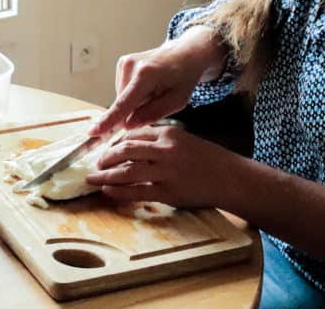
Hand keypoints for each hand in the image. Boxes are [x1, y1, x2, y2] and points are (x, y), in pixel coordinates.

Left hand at [85, 124, 241, 208]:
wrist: (230, 178)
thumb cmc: (209, 159)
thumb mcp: (186, 140)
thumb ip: (162, 141)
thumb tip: (135, 147)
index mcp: (169, 134)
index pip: (135, 134)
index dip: (116, 141)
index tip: (107, 148)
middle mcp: (165, 150)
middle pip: (126, 149)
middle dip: (107, 157)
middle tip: (97, 163)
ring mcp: (165, 171)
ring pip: (127, 170)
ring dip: (106, 175)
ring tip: (93, 178)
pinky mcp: (167, 192)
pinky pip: (136, 191)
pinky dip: (119, 191)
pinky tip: (108, 191)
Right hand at [90, 27, 226, 135]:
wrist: (185, 53)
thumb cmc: (184, 77)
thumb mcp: (178, 100)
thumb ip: (153, 113)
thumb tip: (127, 124)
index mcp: (146, 75)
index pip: (124, 103)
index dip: (109, 120)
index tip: (93, 131)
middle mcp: (130, 66)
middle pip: (123, 104)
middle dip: (136, 110)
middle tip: (158, 99)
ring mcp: (124, 63)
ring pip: (122, 98)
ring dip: (136, 102)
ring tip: (155, 90)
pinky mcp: (121, 64)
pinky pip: (123, 90)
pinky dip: (134, 93)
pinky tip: (148, 86)